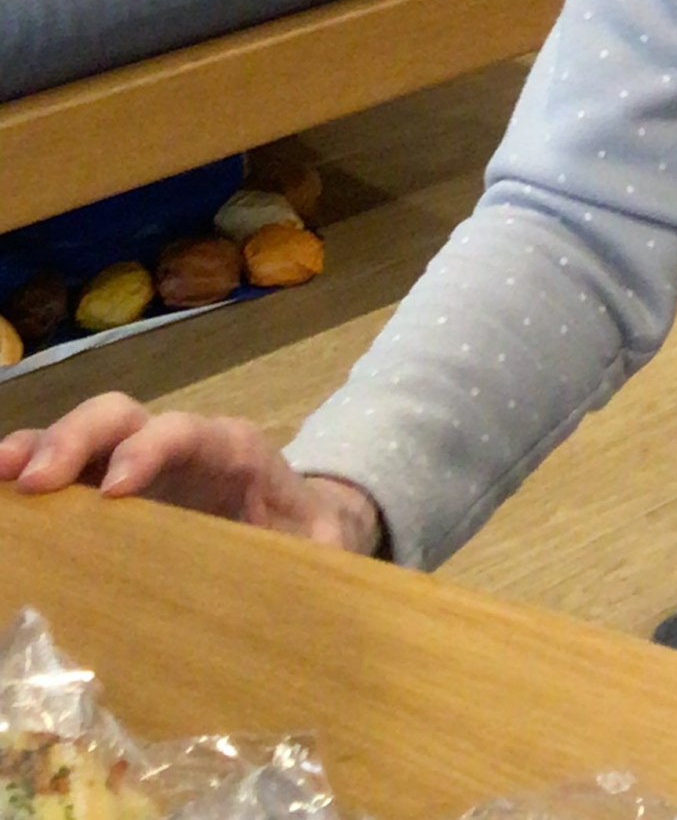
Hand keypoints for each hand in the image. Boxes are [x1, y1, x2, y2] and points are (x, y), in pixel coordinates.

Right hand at [0, 394, 383, 551]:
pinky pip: (67, 470)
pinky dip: (30, 472)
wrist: (296, 523)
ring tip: (1, 474)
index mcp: (232, 451)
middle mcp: (178, 444)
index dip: (153, 448)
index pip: (190, 432)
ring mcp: (139, 461)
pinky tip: (2, 494)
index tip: (116, 490)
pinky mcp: (110, 488)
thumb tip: (326, 576)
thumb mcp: (321, 546)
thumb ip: (325, 557)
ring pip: (86, 435)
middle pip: (124, 416)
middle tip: (34, 481)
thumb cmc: (302, 536)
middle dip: (78, 438)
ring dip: (39, 447)